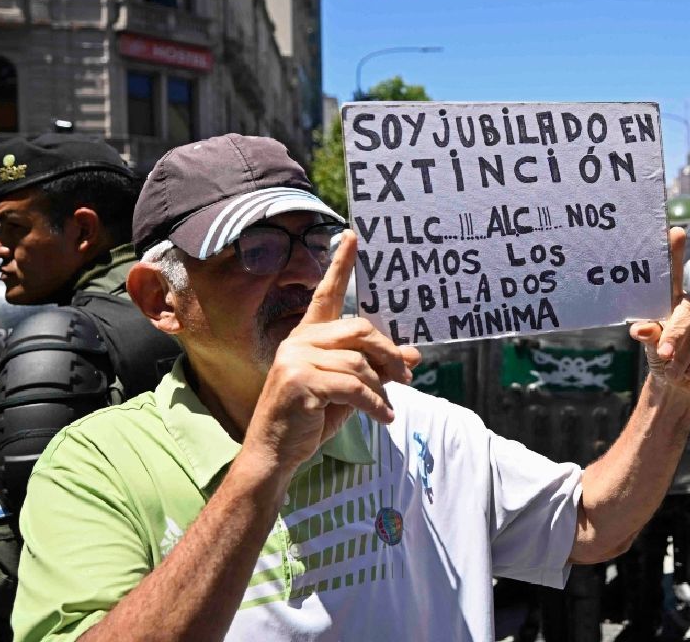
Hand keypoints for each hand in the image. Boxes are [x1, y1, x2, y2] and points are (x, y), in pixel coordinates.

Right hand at [245, 229, 421, 473]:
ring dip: (382, 388)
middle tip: (406, 375)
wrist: (276, 453)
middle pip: (360, 330)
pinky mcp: (299, 381)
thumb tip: (413, 356)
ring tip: (386, 408)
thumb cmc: (310, 419)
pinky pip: (353, 387)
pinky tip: (383, 417)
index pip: (327, 294)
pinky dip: (375, 404)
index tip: (352, 236)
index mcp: (307, 336)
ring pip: (360, 363)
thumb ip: (375, 369)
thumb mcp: (349, 390)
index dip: (340, 264)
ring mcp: (296, 359)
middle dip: (389, 354)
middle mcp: (299, 341)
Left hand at [629, 227, 689, 403]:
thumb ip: (649, 334)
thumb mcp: (651, 345)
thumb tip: (639, 330)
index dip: (675, 252)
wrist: (680, 385)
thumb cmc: (662, 358)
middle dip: (674, 336)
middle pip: (686, 313)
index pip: (674, 273)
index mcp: (674, 300)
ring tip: (675, 372)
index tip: (675, 231)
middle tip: (663, 355)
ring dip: (684, 359)